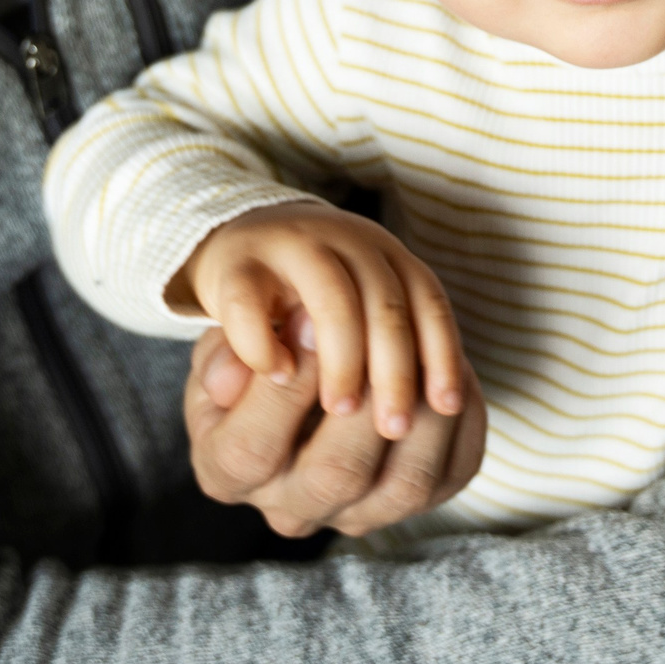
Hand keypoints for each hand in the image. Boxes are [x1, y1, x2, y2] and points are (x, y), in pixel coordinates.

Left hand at [172, 201, 466, 439]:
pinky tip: (445, 404)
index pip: (246, 299)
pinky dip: (442, 355)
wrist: (277, 253)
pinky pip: (432, 303)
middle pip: (334, 299)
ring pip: (389, 303)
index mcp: (243, 257)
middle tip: (348, 420)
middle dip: (345, 366)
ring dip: (399, 370)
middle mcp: (306, 238)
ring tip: (397, 426)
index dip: (265, 353)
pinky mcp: (402, 259)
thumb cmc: (245, 317)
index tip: (284, 392)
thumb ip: (223, 370)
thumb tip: (264, 378)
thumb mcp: (219, 347)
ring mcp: (359, 242)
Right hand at [184, 327, 486, 537]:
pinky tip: (448, 369)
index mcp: (226, 475)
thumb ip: (231, 350)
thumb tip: (269, 356)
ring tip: (425, 348)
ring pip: (406, 484)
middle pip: (336, 476)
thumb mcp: (226, 345)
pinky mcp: (415, 507)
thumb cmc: (260, 354)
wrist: (304, 386)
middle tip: (379, 336)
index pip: (251, 448)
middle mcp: (290, 511)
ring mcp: (356, 517)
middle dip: (364, 399)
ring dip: (425, 410)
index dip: (284, 389)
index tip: (309, 321)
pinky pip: (451, 472)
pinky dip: (460, 418)